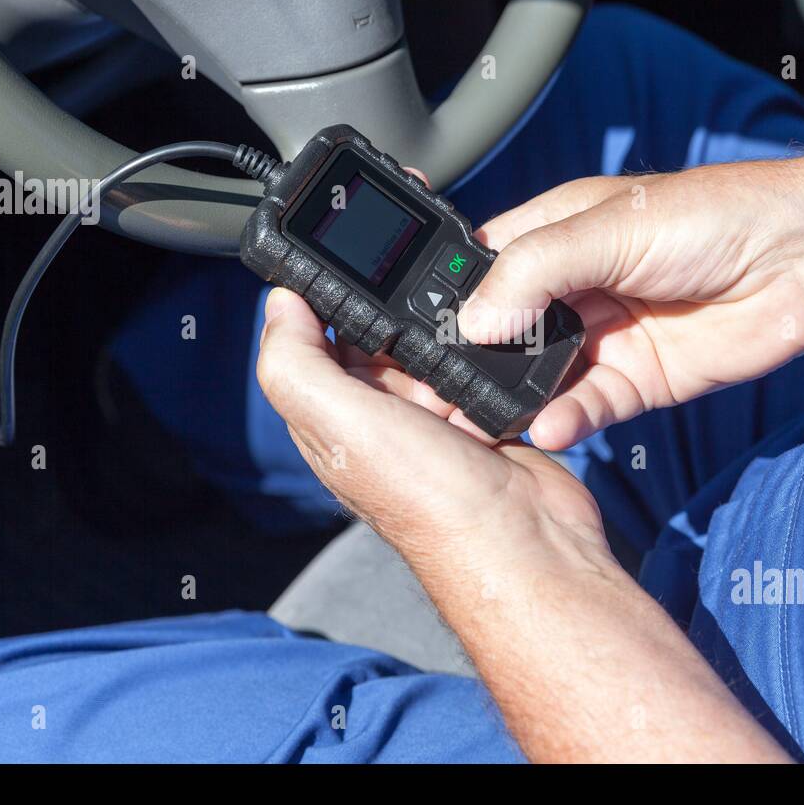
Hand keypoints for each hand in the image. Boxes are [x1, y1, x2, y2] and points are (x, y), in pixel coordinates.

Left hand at [254, 286, 606, 565]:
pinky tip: (494, 355)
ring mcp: (434, 419)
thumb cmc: (431, 500)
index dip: (320, 301)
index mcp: (333, 419)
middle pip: (380, 336)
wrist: (524, 542)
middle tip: (419, 298)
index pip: (311, 343)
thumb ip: (297, 363)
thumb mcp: (341, 423)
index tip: (342, 262)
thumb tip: (279, 303)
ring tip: (463, 336)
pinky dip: (489, 356)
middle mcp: (379, 421)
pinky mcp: (482, 417)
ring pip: (434, 345)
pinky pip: (482, 365)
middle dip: (399, 315)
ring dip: (449, 335)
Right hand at [457, 160, 803, 449]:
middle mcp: (573, 288)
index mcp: (555, 235)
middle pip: (504, 332)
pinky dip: (567, 420)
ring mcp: (605, 337)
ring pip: (541, 377)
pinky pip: (590, 407)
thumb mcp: (611, 227)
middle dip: (472, 363)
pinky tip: (549, 428)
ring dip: (513, 400)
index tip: (414, 337)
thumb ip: (537, 269)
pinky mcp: (639, 381)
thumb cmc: (717, 217)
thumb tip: (476, 321)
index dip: (449, 300)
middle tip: (436, 396)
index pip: (482, 269)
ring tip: (480, 423)